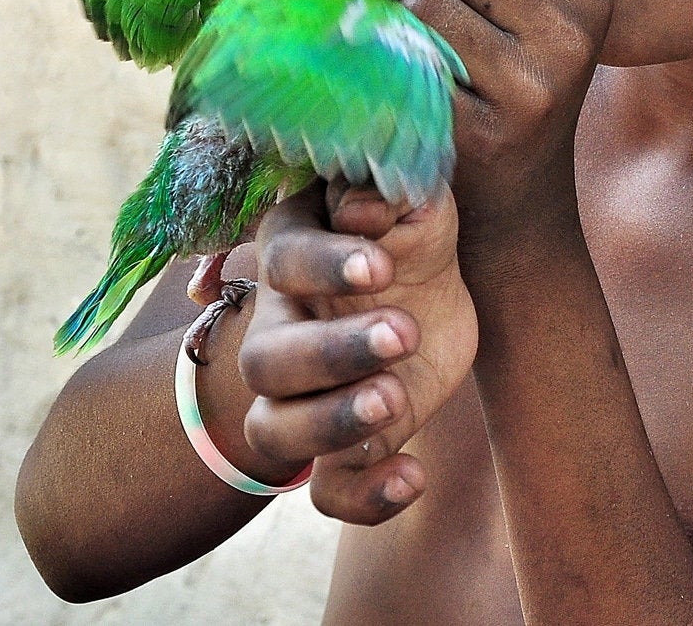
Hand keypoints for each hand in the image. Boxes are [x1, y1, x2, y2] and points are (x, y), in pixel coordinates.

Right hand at [239, 180, 476, 523]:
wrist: (426, 300)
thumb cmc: (408, 239)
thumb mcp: (414, 207)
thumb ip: (392, 197)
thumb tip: (363, 209)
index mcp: (292, 253)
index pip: (286, 258)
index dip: (326, 265)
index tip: (381, 267)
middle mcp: (279, 330)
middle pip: (266, 357)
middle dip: (331, 352)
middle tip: (403, 333)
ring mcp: (299, 398)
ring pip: (276, 431)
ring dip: (332, 423)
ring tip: (394, 399)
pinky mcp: (339, 449)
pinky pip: (328, 492)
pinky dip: (365, 496)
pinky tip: (414, 476)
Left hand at [399, 0, 611, 278]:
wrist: (515, 204)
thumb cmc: (508, 81)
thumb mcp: (533, 11)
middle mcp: (572, 39)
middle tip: (429, 6)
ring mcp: (530, 90)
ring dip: (403, 16)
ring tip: (421, 45)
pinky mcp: (480, 133)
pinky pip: (405, 58)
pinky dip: (392, 61)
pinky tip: (410, 82)